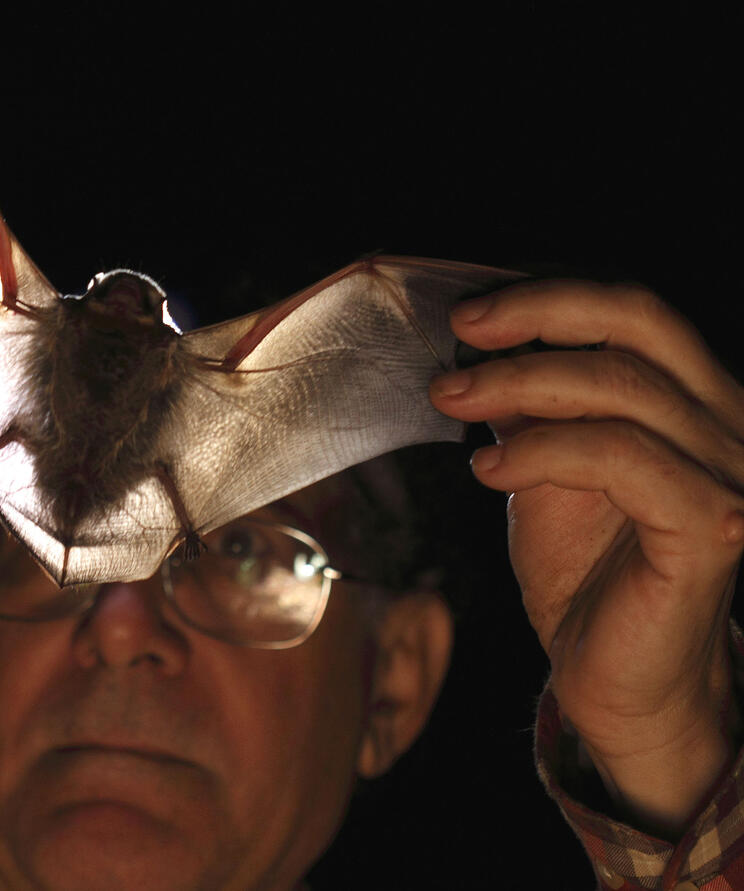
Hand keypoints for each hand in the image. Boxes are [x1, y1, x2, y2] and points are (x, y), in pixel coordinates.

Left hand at [430, 281, 743, 833]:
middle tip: (460, 336)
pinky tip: (486, 470)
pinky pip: (619, 458)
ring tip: (451, 402)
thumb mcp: (545, 471)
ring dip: (517, 385)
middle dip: (537, 314)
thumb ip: (530, 409)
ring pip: (620, 389)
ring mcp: (731, 474)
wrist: (617, 679)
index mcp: (697, 400)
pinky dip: (541, 451)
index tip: (472, 314)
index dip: (553, 295)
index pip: (636, 311)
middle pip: (639, 323)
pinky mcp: (711, 526)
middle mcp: (730, 424)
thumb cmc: (586, 575)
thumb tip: (477, 348)